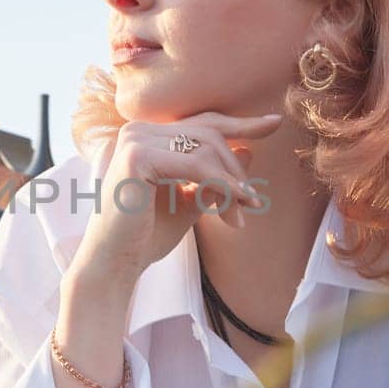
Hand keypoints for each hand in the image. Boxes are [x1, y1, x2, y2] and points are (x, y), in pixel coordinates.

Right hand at [72, 111, 281, 283]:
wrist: (113, 264)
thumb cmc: (147, 236)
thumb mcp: (191, 201)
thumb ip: (214, 176)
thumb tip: (249, 149)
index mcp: (147, 136)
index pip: (202, 123)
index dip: (240, 124)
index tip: (274, 123)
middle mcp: (138, 130)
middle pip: (210, 133)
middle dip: (237, 170)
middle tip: (251, 203)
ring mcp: (136, 140)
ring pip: (207, 148)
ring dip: (232, 183)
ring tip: (240, 214)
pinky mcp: (137, 157)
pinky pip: (197, 166)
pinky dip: (223, 185)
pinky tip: (238, 202)